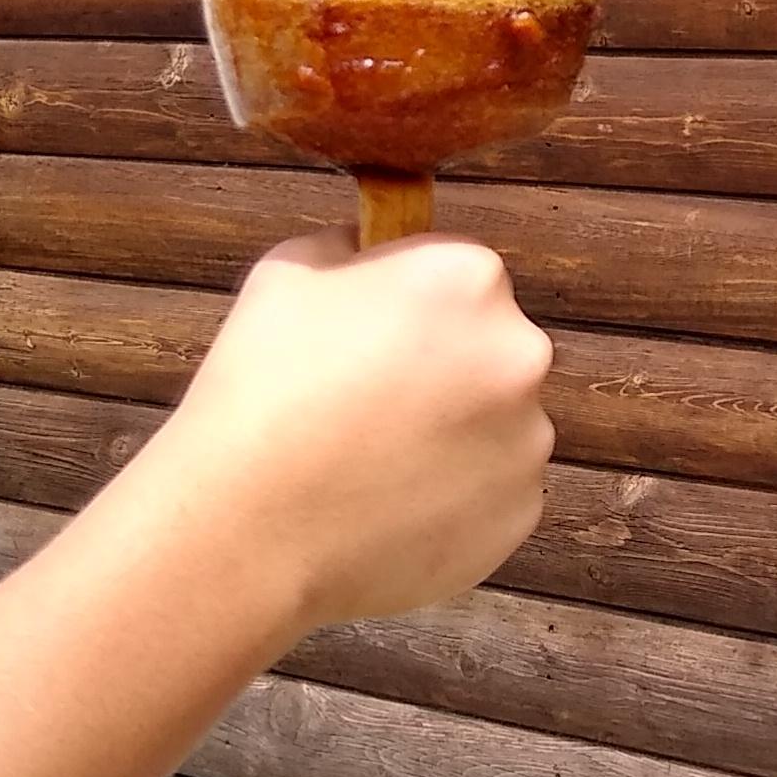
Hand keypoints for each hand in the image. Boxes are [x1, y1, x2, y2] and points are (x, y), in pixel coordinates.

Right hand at [129, 229, 554, 640]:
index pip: (462, 270)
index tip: (371, 333)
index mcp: (469, 278)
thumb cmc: (260, 390)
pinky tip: (391, 504)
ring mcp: (528, 441)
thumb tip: (367, 252)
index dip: (413, 301)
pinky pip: (495, 490)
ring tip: (374, 462)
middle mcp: (521, 354)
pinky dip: (455, 496)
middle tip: (371, 401)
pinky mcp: (521, 513)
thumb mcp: (287, 272)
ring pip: (498, 422)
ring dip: (453, 432)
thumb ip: (348, 248)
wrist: (248, 529)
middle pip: (492, 346)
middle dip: (444, 366)